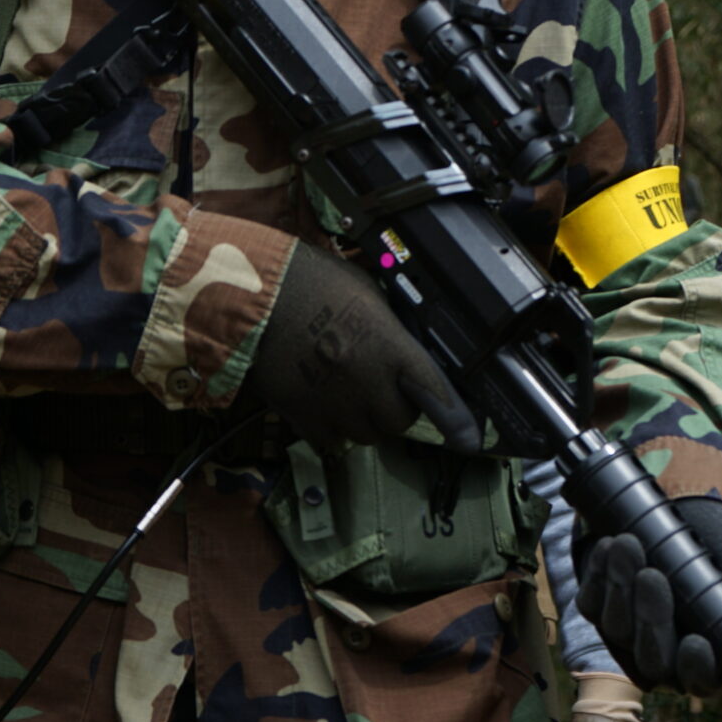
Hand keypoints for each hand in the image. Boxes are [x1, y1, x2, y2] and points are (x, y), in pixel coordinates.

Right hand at [240, 243, 479, 454]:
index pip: (433, 390)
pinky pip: (329, 441)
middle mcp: (363, 380)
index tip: (471, 440)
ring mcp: (331, 401)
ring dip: (363, 420)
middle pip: (398, 423)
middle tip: (382, 387)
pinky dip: (331, 429)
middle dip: (396, 409)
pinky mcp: (299, 414)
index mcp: (386, 344)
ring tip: (347, 390)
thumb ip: (389, 327)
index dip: (456, 420)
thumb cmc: (308, 280)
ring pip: (364, 436)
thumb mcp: (364, 293)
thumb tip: (405, 347)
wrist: (250, 294)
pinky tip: (322, 402)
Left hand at [573, 495, 721, 693]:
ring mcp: (627, 636)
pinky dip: (598, 575)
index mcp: (704, 660)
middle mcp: (663, 656)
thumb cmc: (721, 550)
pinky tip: (608, 547)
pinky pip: (591, 604)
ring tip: (628, 544)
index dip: (697, 669)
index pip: (700, 681)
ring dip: (620, 588)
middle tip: (653, 576)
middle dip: (650, 618)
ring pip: (617, 630)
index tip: (697, 641)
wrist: (686, 512)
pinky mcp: (599, 609)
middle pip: (651, 660)